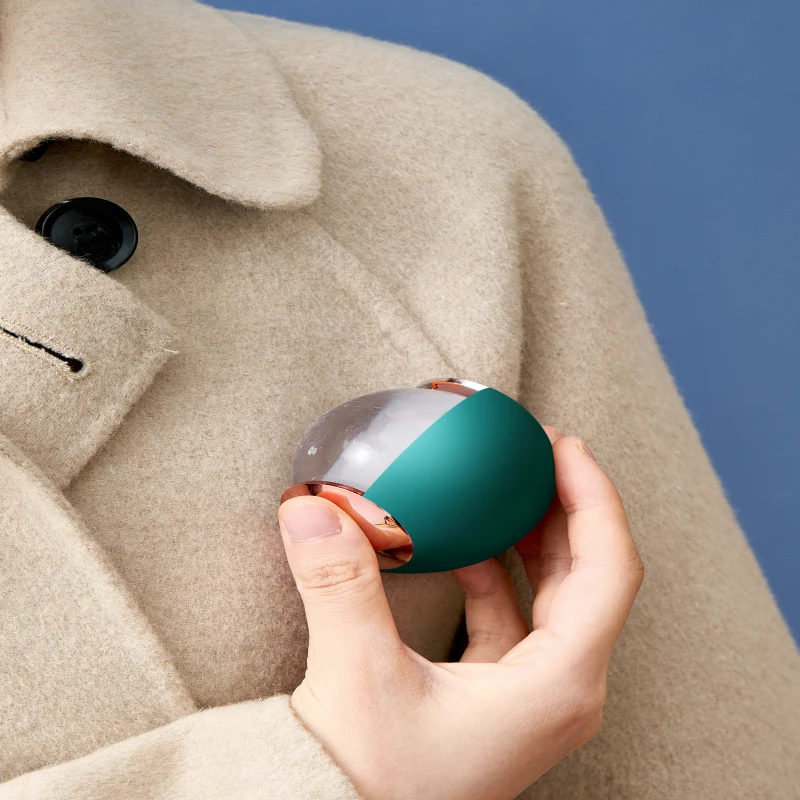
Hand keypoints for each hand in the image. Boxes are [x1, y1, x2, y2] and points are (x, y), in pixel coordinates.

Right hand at [277, 427, 643, 799]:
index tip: (563, 447)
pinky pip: (513, 613)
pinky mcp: (498, 694)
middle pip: (588, 574)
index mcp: (556, 685)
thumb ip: (339, 584)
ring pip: (554, 594)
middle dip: (564, 505)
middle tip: (532, 452)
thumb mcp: (357, 677)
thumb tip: (314, 508)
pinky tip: (463, 543)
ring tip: (505, 484)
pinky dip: (495, 569)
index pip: (609, 570)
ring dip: (533, 534)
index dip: (594, 497)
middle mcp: (559, 689)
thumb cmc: (373, 784)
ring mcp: (532, 694)